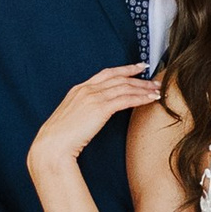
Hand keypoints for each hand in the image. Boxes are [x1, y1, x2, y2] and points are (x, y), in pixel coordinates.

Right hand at [29, 66, 158, 180]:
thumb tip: (96, 112)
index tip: (138, 67)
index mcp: (79, 89)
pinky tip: (151, 99)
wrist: (53, 144)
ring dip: (144, 88)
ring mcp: (93, 97)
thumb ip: (84, 109)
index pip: (106, 73)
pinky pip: (126, 99)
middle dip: (139, 78)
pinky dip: (141, 98)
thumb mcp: (72, 116)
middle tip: (154, 80)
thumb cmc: (60, 137)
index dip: (125, 69)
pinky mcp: (100, 108)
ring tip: (157, 90)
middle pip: (119, 78)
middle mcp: (87, 89)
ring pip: (125, 87)